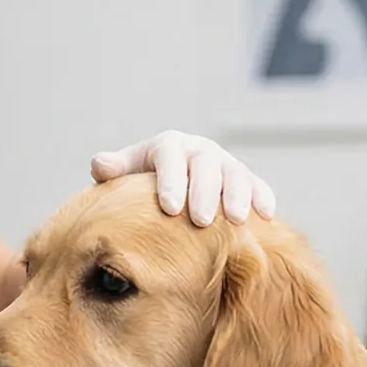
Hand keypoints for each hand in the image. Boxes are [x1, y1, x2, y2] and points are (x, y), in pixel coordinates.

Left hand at [89, 130, 274, 226]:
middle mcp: (199, 151)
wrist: (170, 186)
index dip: (171, 181)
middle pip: (206, 165)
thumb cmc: (142, 184)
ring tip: (235, 220)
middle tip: (200, 220)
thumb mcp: (126, 173)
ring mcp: (225, 164)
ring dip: (237, 195)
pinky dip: (262, 197)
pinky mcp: (245, 180)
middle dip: (204, 192)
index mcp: (168, 146)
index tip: (170, 208)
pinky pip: (257, 185)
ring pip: (235, 174)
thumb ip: (114, 169)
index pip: (170, 157)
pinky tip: (265, 216)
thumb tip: (100, 164)